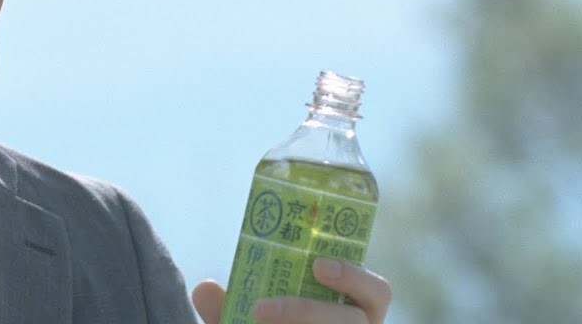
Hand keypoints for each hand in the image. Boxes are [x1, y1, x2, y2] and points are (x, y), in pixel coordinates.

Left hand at [191, 259, 391, 323]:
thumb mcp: (242, 320)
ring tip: (255, 321)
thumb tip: (205, 288)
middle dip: (307, 312)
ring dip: (299, 321)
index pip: (376, 290)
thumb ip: (226, 308)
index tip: (318, 264)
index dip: (354, 276)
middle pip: (355, 323)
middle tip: (261, 308)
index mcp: (353, 312)